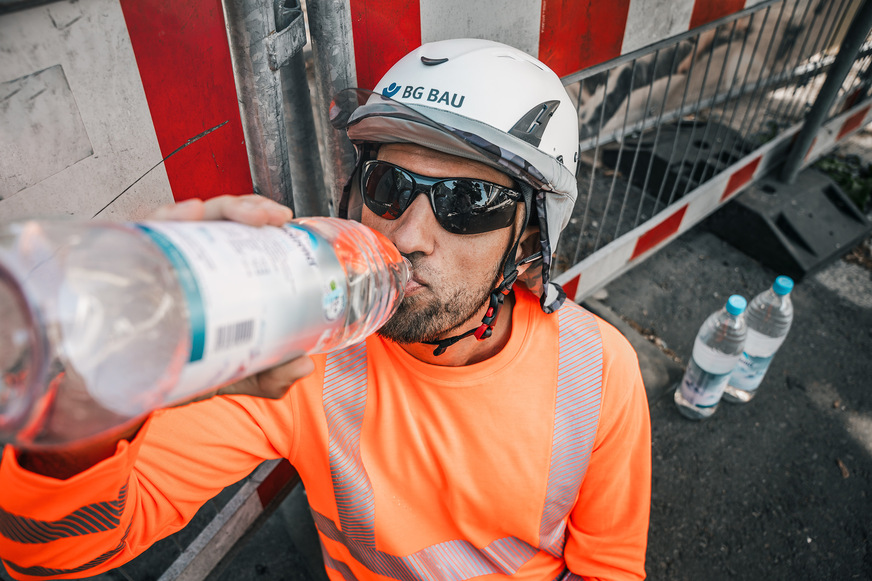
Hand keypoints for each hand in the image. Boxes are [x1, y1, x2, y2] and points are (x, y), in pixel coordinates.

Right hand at [153, 194, 314, 399]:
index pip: (241, 234)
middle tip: (276, 218)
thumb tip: (304, 364)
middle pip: (223, 218)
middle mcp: (191, 260)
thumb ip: (270, 375)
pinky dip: (169, 217)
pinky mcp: (133, 262)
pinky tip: (190, 213)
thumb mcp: (235, 374)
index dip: (264, 219)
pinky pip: (147, 231)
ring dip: (226, 207)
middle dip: (253, 208)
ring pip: (194, 216)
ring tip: (250, 215)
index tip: (286, 223)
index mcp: (218, 276)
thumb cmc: (184, 370)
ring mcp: (163, 258)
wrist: (132, 392)